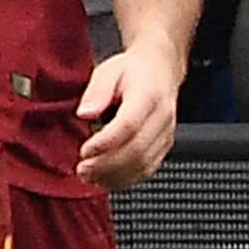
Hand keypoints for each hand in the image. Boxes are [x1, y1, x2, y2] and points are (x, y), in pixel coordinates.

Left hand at [75, 38, 184, 190]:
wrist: (160, 70)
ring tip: (90, 176)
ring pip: (144, 165)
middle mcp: (162, 117)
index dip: (105, 143)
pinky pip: (147, 170)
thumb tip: (85, 113)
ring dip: (115, 176)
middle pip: (137, 150)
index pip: (129, 125)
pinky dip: (125, 179)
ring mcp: (166, 134)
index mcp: (148, 95)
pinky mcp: (164, 146)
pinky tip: (106, 178)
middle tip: (83, 169)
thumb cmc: (134, 72)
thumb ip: (96, 91)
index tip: (84, 151)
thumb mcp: (109, 70)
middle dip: (107, 165)